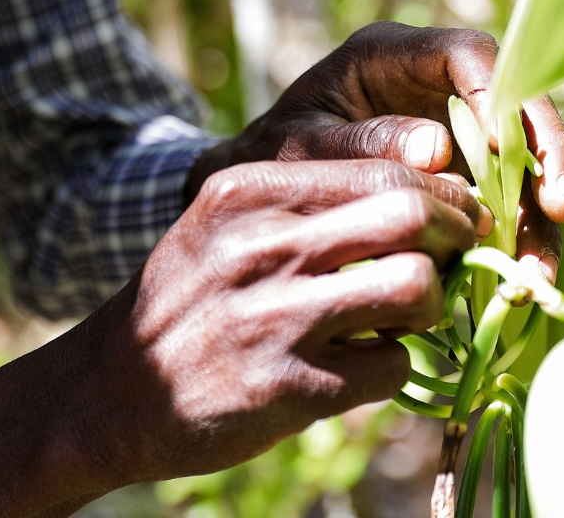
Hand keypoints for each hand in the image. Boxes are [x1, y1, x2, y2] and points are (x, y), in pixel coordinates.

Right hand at [0, 160, 490, 515]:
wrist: (104, 393)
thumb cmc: (191, 293)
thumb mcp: (229, 221)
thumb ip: (315, 199)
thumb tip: (430, 190)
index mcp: (251, 191)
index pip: (383, 169)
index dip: (439, 190)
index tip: (456, 209)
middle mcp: (262, 245)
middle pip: (410, 215)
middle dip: (455, 233)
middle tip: (459, 250)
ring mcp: (274, 319)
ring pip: (415, 286)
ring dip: (433, 300)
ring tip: (412, 309)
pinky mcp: (286, 389)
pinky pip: (391, 364)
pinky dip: (396, 362)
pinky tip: (369, 360)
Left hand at [189, 22, 563, 278]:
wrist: (249, 192)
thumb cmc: (267, 157)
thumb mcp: (300, 147)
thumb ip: (362, 145)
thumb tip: (438, 151)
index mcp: (391, 53)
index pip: (469, 54)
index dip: (498, 97)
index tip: (503, 152)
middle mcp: (436, 83)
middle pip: (516, 103)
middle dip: (544, 154)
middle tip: (559, 208)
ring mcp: (457, 128)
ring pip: (523, 156)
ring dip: (540, 210)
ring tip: (539, 269)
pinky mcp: (465, 172)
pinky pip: (507, 196)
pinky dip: (519, 234)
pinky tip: (525, 274)